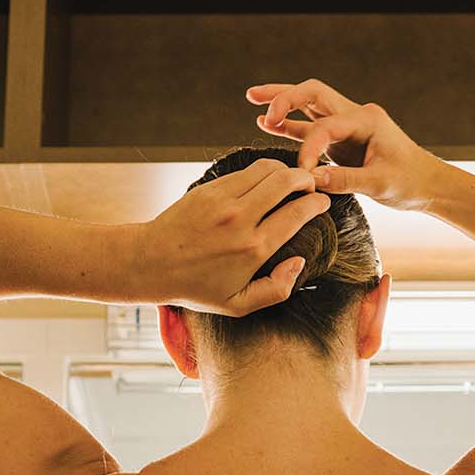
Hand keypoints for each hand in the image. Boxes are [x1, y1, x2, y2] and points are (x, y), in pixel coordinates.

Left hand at [136, 157, 331, 314]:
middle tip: (311, 185)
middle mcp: (241, 220)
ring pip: (268, 169)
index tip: (323, 202)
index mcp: (254, 250)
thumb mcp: (238, 305)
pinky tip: (267, 179)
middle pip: (287, 182)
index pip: (298, 213)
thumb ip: (276, 289)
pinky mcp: (209, 189)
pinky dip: (263, 171)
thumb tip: (299, 263)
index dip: (317, 203)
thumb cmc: (196, 288)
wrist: (151, 264)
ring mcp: (223, 200)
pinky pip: (245, 171)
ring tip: (292, 179)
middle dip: (307, 179)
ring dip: (286, 170)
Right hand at [247, 79, 444, 211]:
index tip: (302, 175)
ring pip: (309, 106)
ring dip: (282, 103)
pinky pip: (312, 127)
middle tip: (255, 100)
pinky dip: (291, 126)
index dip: (308, 148)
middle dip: (284, 95)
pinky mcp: (342, 140)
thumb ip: (345, 181)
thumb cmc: (411, 182)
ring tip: (253, 100)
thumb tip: (310, 180)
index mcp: (367, 120)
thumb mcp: (381, 184)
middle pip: (313, 93)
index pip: (325, 125)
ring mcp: (347, 126)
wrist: (428, 184)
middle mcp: (355, 116)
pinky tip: (268, 125)